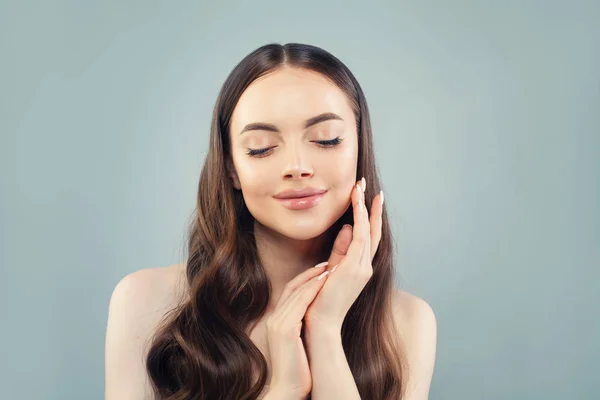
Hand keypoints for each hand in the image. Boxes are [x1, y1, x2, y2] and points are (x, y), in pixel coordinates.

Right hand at [264, 262, 331, 397]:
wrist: (288, 390)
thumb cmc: (298, 371)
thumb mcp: (297, 344)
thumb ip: (301, 328)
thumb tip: (314, 318)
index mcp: (277, 322)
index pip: (290, 292)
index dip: (305, 279)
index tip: (320, 271)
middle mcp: (274, 319)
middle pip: (292, 287)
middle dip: (310, 274)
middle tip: (327, 264)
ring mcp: (278, 323)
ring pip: (296, 292)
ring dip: (313, 279)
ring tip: (329, 270)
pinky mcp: (285, 330)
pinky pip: (299, 303)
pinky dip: (312, 290)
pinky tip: (324, 284)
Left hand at [304, 177, 383, 329]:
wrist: (319, 324)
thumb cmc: (320, 301)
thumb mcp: (330, 270)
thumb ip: (338, 250)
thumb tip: (345, 228)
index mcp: (359, 269)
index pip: (369, 238)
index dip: (370, 217)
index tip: (369, 198)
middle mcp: (365, 267)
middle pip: (373, 231)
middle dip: (371, 207)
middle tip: (367, 186)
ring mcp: (362, 268)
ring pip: (368, 230)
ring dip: (364, 207)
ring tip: (360, 188)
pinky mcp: (354, 268)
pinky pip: (361, 237)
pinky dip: (361, 219)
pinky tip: (357, 203)